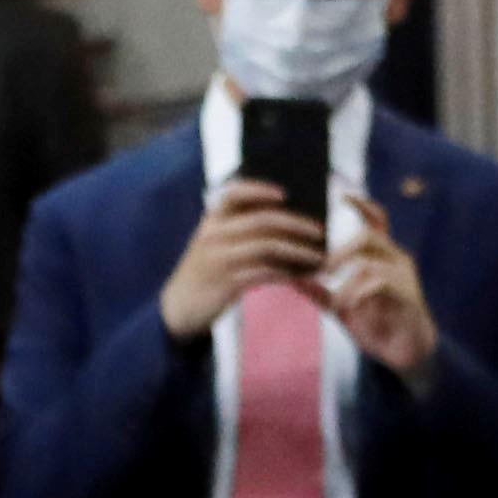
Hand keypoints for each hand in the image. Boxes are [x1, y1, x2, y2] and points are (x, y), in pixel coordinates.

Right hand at [158, 177, 330, 338]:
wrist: (178, 308)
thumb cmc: (205, 272)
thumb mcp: (212, 244)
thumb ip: (238, 229)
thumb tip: (287, 220)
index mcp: (211, 221)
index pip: (234, 193)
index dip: (260, 189)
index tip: (285, 194)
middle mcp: (214, 236)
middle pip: (262, 220)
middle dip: (296, 224)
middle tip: (319, 230)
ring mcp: (220, 260)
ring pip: (268, 247)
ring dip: (298, 251)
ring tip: (318, 257)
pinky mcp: (227, 284)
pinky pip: (265, 273)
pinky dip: (286, 273)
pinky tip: (300, 275)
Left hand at [329, 191, 435, 378]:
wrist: (405, 354)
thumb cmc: (375, 325)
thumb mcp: (342, 307)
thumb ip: (320, 293)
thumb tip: (291, 278)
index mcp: (381, 256)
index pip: (376, 219)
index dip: (361, 204)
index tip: (340, 194)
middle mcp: (395, 260)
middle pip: (368, 236)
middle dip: (339, 251)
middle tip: (319, 271)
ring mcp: (404, 276)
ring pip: (370, 262)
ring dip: (345, 281)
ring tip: (335, 300)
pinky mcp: (408, 295)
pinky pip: (381, 284)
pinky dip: (358, 294)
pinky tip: (348, 308)